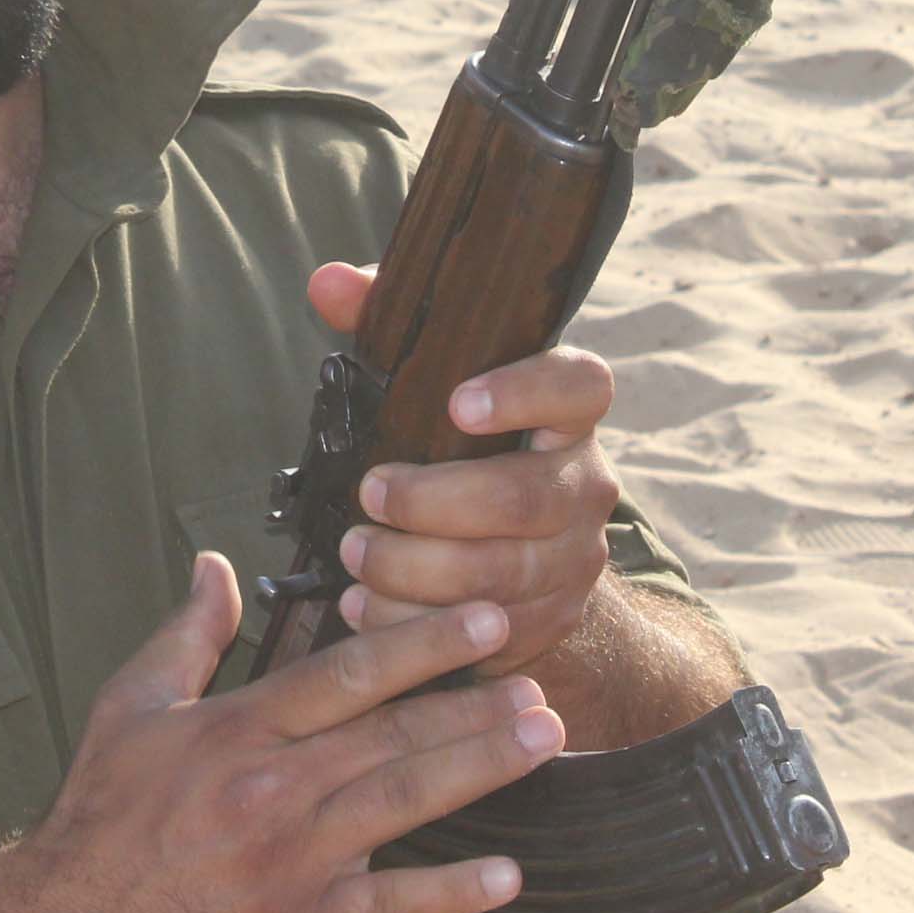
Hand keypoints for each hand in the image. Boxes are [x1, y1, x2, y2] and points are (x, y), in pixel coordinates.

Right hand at [18, 553, 562, 912]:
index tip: (484, 621)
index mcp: (240, 728)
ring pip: (403, 803)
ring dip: (480, 770)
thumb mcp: (131, 703)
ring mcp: (292, 858)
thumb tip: (216, 564)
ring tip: (541, 741)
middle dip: (475, 706)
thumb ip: (188, 632)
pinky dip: (450, 893)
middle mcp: (274, 787)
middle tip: (540, 683)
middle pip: (392, 734)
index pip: (348, 673)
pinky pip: (388, 906)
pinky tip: (505, 875)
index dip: (423, 643)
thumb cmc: (100, 815)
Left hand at [308, 261, 621, 675]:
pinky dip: (413, 623)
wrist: (530, 551)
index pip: (580, 386)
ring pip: (498, 574)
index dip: (525, 391)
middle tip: (370, 495)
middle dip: (432, 502)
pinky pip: (482, 630)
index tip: (456, 402)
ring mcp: (574, 559)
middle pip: (524, 498)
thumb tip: (327, 282)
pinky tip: (367, 606)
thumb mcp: (433, 385)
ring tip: (356, 553)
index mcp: (567, 415)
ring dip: (413, 568)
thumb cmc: (465, 448)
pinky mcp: (549, 620)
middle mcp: (586, 486)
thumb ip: (385, 325)